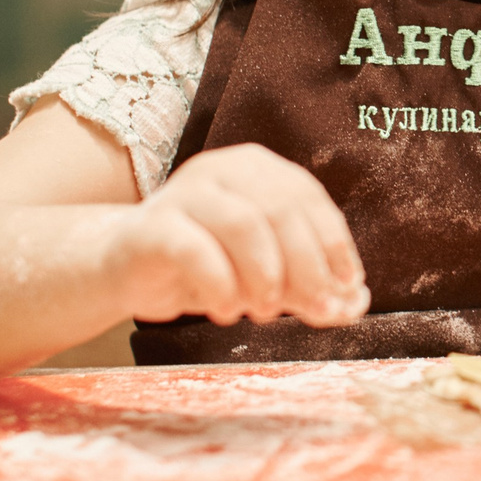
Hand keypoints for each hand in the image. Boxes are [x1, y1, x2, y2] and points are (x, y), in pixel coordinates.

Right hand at [103, 144, 368, 326]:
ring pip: (244, 225)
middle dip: (308, 269)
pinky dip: (222, 287)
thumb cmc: (203, 266)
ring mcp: (184, 193)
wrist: (123, 270)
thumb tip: (356, 302)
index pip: (309, 200)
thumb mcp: (265, 274)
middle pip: (282, 211)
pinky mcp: (151, 226)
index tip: (347, 289)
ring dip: (265, 277)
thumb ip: (310, 285)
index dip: (335, 247)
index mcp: (257, 168)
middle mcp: (222, 168)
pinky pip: (196, 251)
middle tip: (316, 312)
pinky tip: (226, 311)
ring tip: (264, 312)